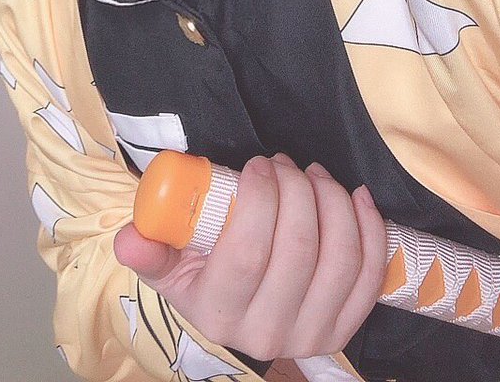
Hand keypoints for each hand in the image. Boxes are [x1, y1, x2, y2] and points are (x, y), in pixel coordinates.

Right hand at [113, 153, 386, 360]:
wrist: (239, 320)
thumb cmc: (203, 276)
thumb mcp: (168, 265)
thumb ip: (149, 248)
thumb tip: (129, 237)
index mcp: (219, 313)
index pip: (248, 252)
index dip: (261, 199)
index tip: (258, 165)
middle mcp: (267, 333)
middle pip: (299, 249)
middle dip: (298, 190)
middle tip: (286, 164)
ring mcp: (311, 335)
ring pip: (340, 257)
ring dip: (334, 202)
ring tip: (315, 175)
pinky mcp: (345, 330)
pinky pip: (370, 275)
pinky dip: (370, 228)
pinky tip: (356, 196)